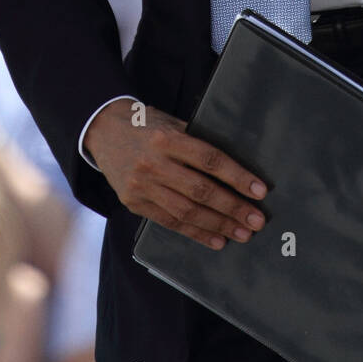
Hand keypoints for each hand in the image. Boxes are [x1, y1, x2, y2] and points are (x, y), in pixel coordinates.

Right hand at [83, 100, 267, 249]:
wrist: (103, 130)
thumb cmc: (147, 124)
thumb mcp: (172, 122)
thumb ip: (197, 142)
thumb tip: (236, 167)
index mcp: (167, 138)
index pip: (209, 160)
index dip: (236, 176)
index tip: (260, 190)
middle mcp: (153, 164)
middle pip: (200, 190)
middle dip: (232, 208)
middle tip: (257, 220)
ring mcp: (142, 187)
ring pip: (187, 211)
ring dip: (218, 225)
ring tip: (243, 232)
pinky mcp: (134, 204)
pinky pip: (170, 222)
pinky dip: (196, 233)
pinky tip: (216, 239)